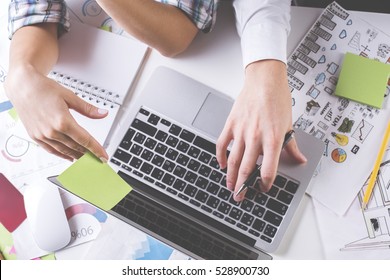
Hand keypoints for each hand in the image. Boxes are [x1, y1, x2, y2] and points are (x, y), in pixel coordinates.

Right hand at [5, 67, 108, 161]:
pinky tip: (69, 157)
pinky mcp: (35, 136)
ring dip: (76, 156)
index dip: (96, 149)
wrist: (23, 86)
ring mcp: (42, 135)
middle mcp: (52, 131)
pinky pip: (51, 150)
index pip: (85, 140)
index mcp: (63, 121)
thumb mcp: (70, 96)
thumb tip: (102, 114)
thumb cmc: (43, 89)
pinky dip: (61, 155)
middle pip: (75, 147)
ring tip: (86, 159)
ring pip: (64, 150)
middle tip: (97, 158)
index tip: (103, 156)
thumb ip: (88, 109)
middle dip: (88, 154)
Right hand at [216, 60, 305, 200]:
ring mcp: (242, 131)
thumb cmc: (278, 99)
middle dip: (243, 186)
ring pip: (233, 160)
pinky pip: (222, 144)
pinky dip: (220, 156)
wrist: (265, 80)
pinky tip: (221, 163)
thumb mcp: (289, 125)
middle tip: (240, 197)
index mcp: (273, 140)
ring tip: (229, 186)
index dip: (265, 184)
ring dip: (230, 176)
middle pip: (246, 169)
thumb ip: (292, 146)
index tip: (263, 188)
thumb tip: (299, 160)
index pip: (268, 170)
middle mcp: (256, 138)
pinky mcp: (231, 124)